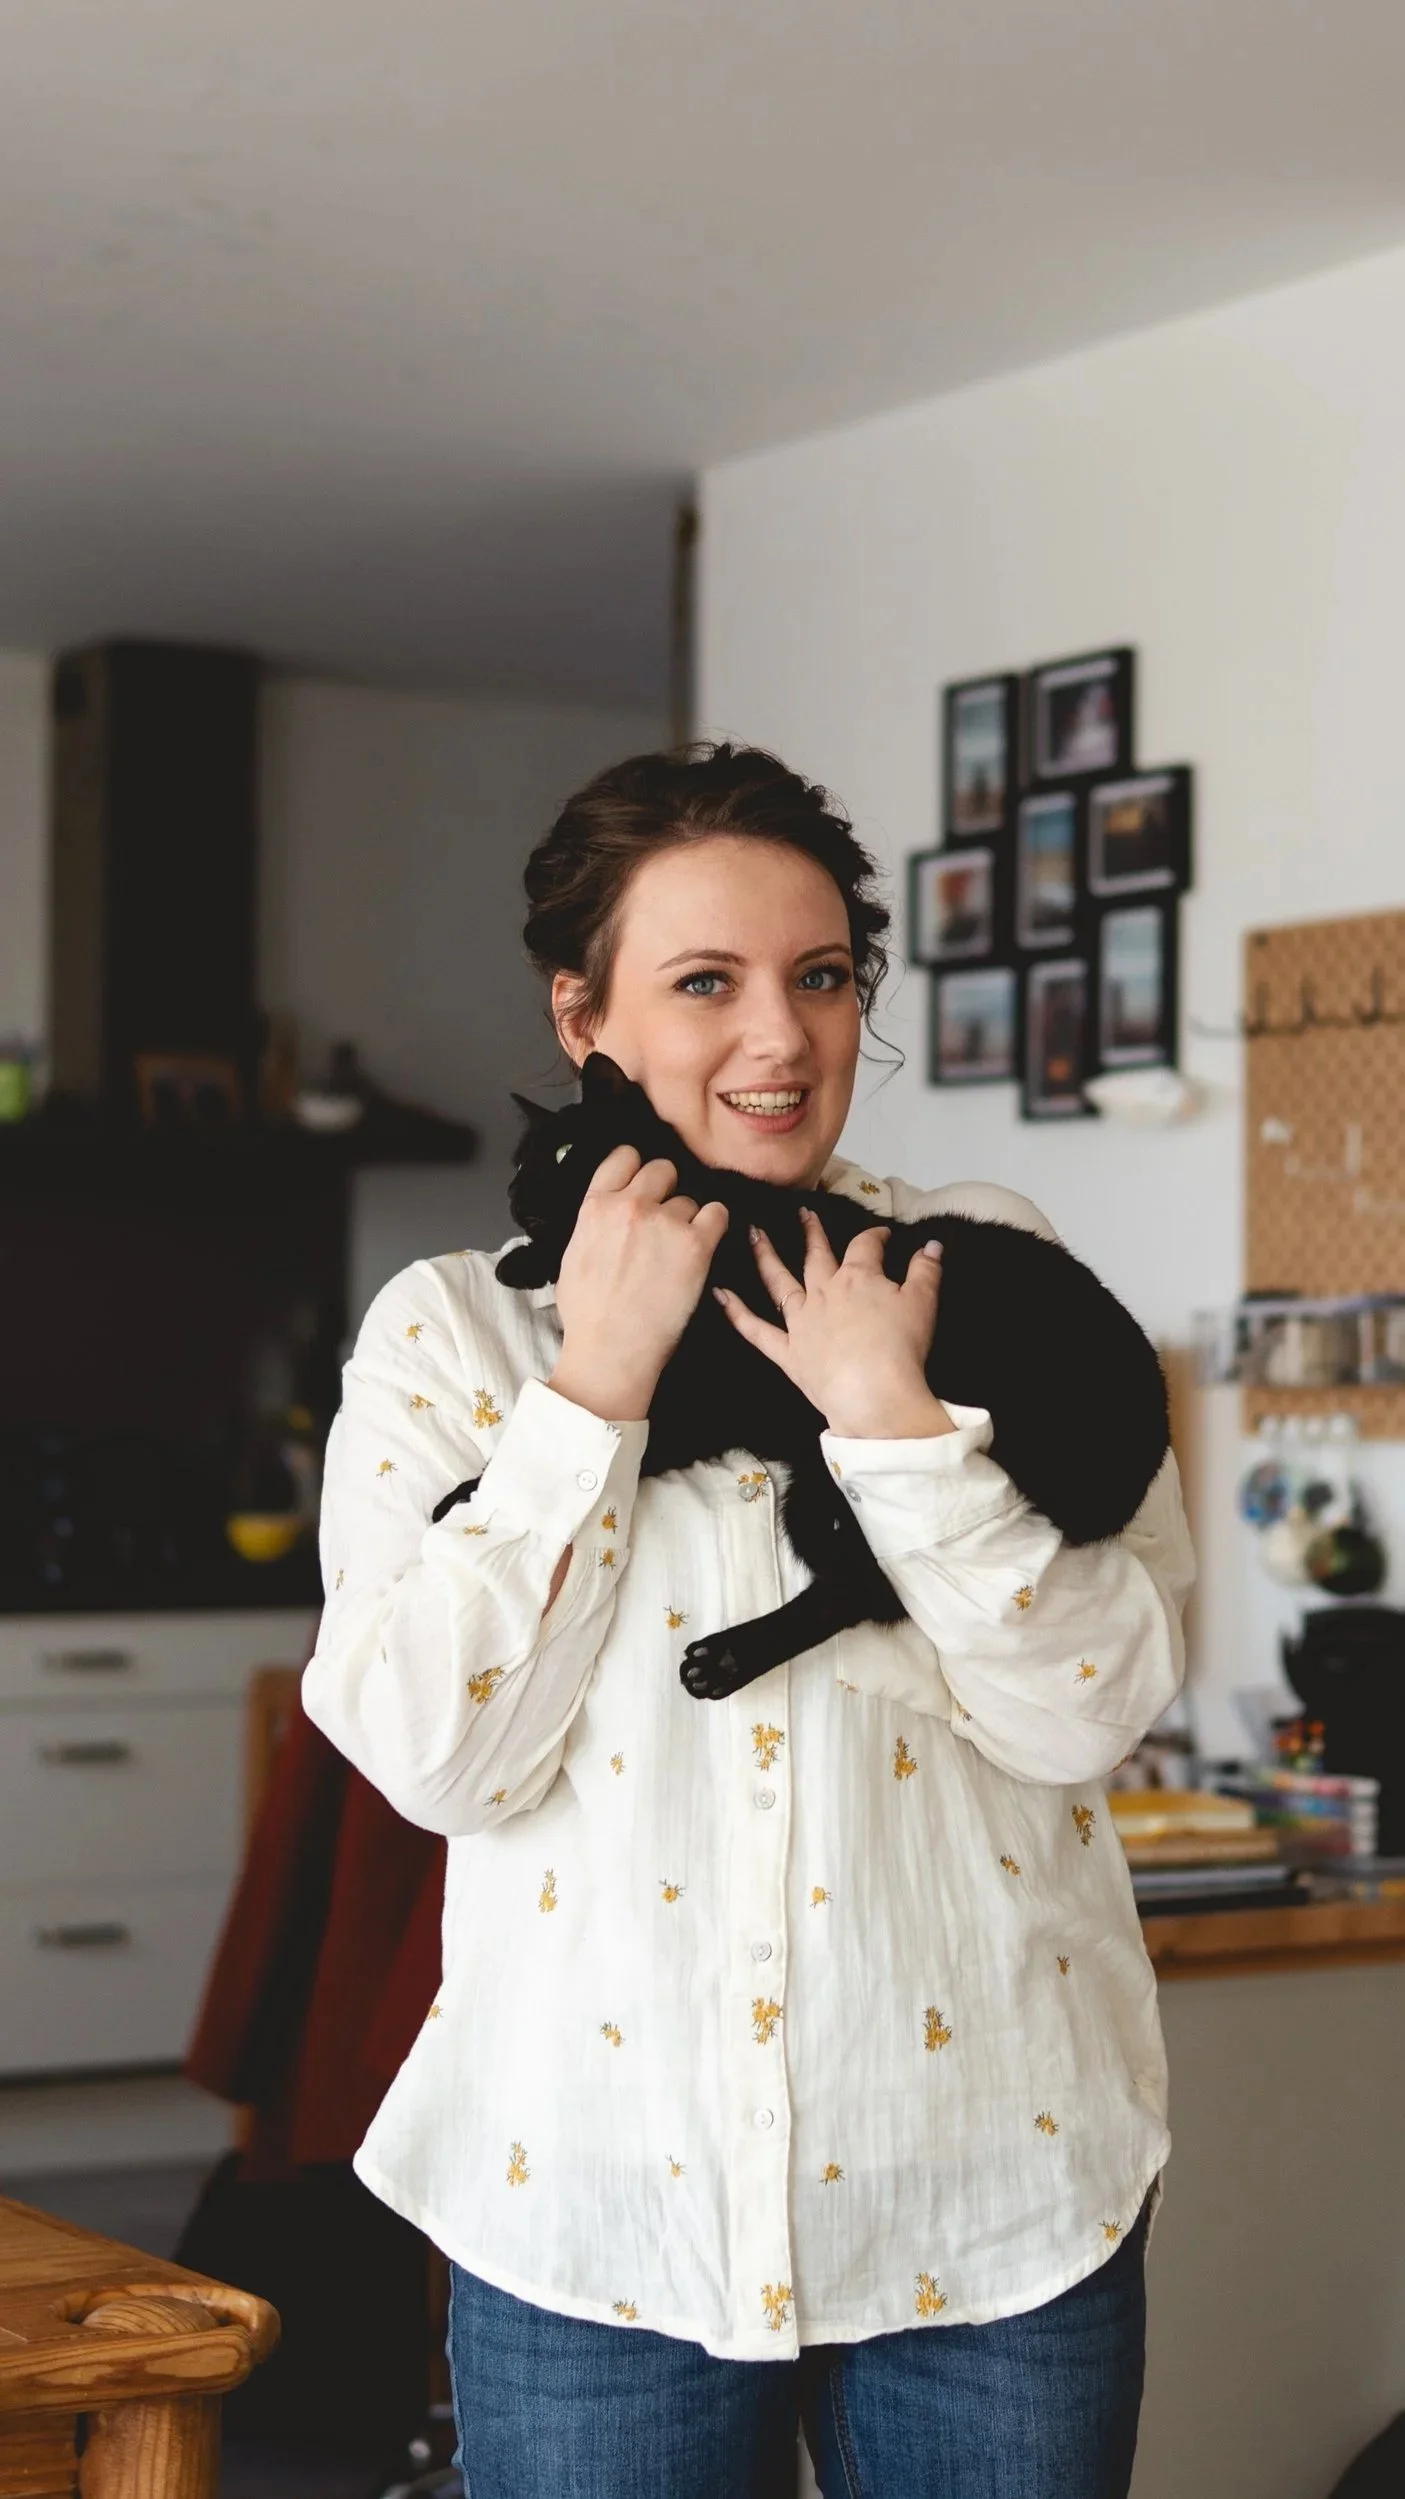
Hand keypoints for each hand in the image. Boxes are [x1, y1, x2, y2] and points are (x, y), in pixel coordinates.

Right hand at [549, 1144, 728, 1420]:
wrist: (611, 1349)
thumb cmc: (588, 1316)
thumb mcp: (572, 1257)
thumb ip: (593, 1225)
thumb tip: (602, 1218)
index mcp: (597, 1206)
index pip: (624, 1157)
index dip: (637, 1168)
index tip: (643, 1182)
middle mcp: (632, 1205)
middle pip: (663, 1169)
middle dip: (665, 1191)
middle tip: (664, 1221)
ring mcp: (666, 1222)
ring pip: (689, 1200)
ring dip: (687, 1220)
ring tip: (677, 1252)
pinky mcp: (696, 1244)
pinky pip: (718, 1214)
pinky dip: (714, 1227)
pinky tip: (704, 1247)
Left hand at [715, 1210, 953, 1437]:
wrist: (875, 1394)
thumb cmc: (902, 1348)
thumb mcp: (923, 1303)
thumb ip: (926, 1270)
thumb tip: (932, 1244)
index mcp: (859, 1278)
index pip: (865, 1247)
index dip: (875, 1237)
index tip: (882, 1234)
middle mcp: (824, 1293)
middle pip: (817, 1256)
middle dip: (812, 1232)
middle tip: (803, 1212)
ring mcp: (801, 1322)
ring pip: (779, 1282)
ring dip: (766, 1256)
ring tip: (753, 1233)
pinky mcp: (787, 1352)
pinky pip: (756, 1330)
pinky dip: (736, 1312)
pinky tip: (718, 1294)